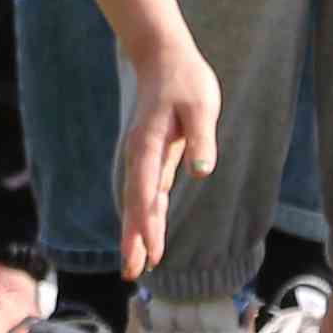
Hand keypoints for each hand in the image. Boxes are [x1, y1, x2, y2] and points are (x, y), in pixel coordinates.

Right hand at [114, 35, 221, 276]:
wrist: (164, 59)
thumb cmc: (185, 81)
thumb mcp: (201, 104)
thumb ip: (201, 137)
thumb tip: (201, 170)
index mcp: (148, 145)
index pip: (146, 191)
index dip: (147, 222)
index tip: (152, 250)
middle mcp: (140, 156)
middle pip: (135, 204)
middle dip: (133, 239)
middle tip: (131, 273)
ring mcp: (145, 158)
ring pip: (139, 203)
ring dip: (138, 233)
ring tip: (136, 266)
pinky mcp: (154, 158)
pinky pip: (148, 194)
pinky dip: (147, 217)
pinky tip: (150, 237)